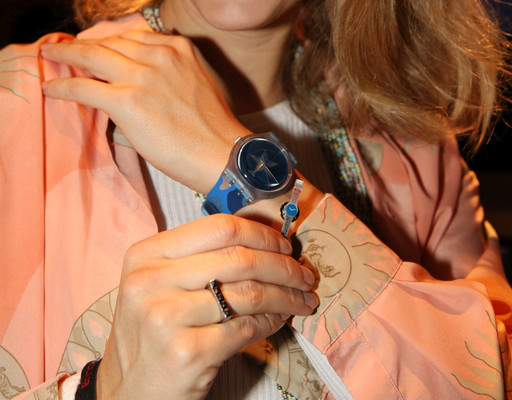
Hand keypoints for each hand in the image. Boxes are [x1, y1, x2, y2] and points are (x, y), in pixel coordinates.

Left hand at [40, 31, 245, 192]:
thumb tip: (148, 75)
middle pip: (109, 42)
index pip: (132, 36)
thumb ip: (174, 68)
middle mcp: (159, 54)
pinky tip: (51, 89)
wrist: (222, 151)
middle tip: (62, 47)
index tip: (93, 45)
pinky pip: (84, 87)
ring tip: (49, 58)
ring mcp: (142, 76)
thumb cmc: (213, 125)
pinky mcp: (127, 101)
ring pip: (91, 57)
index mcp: (178, 47)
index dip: (107, 41)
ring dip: (65, 56)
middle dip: (81, 43)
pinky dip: (63, 87)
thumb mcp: (200, 79)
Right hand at [96, 214, 316, 399]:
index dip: (260, 234)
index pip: (218, 227)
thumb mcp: (159, 284)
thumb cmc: (152, 332)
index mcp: (146, 254)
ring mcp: (167, 317)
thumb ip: (199, 259)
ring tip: (301, 299)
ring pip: (248, 294)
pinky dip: (271, 322)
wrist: (128, 392)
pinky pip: (245, 328)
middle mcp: (151, 281)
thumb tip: (264, 241)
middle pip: (239, 259)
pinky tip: (280, 320)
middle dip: (282, 265)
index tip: (284, 244)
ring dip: (284, 296)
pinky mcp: (187, 352)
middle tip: (303, 274)